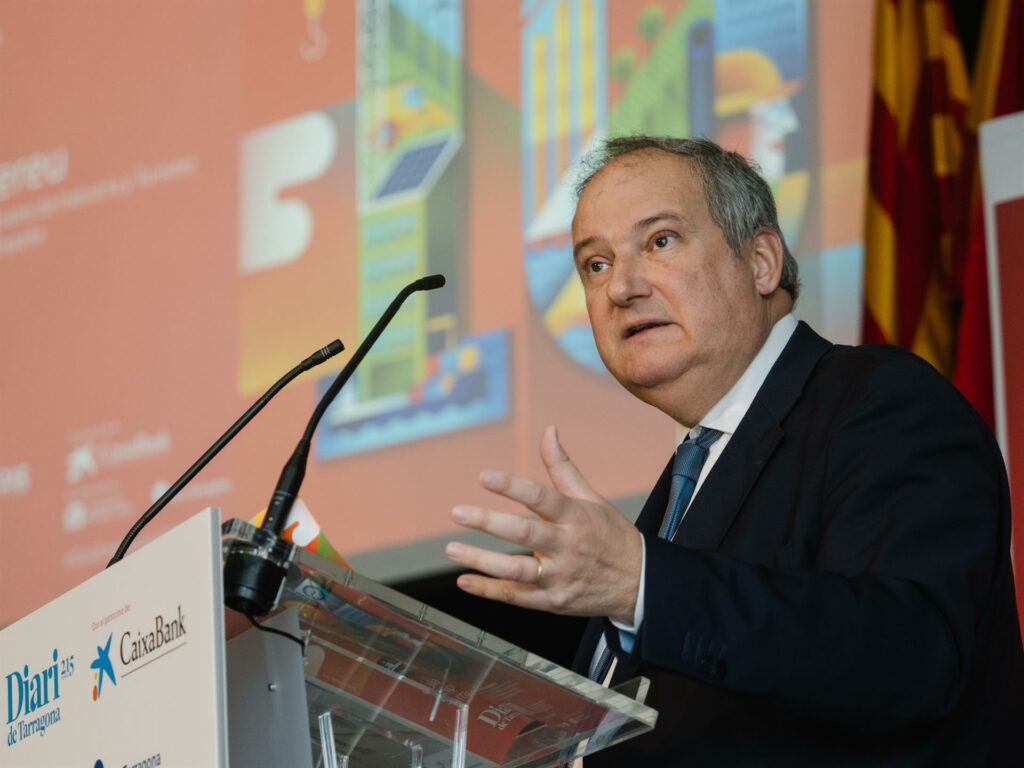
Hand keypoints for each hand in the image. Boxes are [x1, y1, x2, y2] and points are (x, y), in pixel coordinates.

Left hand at [445, 425, 643, 623]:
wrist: (639, 583)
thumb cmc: (610, 535)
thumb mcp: (592, 498)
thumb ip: (563, 467)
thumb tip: (548, 430)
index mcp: (576, 517)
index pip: (541, 498)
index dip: (511, 486)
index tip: (483, 476)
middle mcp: (567, 546)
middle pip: (524, 533)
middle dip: (489, 523)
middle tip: (458, 512)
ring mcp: (559, 576)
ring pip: (516, 570)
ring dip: (482, 560)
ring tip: (452, 548)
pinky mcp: (553, 601)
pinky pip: (517, 597)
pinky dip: (489, 591)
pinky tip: (465, 581)